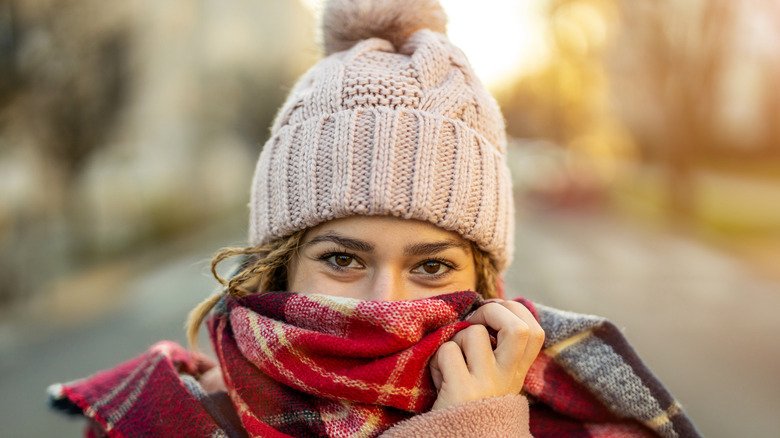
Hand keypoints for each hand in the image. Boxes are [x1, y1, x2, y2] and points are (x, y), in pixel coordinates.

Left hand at [428, 300, 544, 409]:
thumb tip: (490, 310)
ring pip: (473, 333)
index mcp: (517, 373)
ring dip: (454, 338)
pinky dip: (436, 358)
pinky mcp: (463, 391)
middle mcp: (508, 378)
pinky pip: (447, 351)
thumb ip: (497, 352)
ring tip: (451, 360)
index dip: (515, 311)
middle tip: (473, 322)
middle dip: (492, 311)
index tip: (493, 314)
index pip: (536, 331)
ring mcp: (487, 384)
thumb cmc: (467, 405)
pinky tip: (439, 378)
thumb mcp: (492, 380)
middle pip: (519, 328)